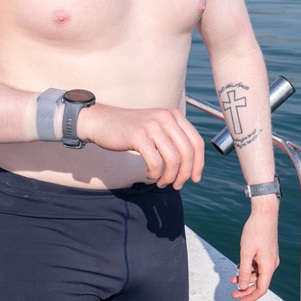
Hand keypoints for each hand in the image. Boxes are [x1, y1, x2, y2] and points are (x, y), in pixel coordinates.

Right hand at [77, 104, 204, 188]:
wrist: (101, 121)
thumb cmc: (130, 130)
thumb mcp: (156, 128)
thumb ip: (173, 139)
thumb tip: (191, 166)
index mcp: (174, 115)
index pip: (197, 142)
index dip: (199, 163)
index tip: (195, 179)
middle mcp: (166, 117)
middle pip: (188, 152)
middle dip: (185, 174)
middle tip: (176, 185)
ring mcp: (152, 125)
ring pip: (173, 160)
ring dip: (169, 177)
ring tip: (161, 182)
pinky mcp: (138, 136)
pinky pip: (155, 163)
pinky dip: (155, 174)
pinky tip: (148, 175)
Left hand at [231, 206, 279, 300]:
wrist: (264, 214)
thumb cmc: (256, 230)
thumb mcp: (246, 252)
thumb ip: (243, 271)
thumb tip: (241, 286)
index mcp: (268, 266)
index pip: (261, 289)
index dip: (250, 297)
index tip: (240, 300)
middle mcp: (272, 264)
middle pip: (260, 283)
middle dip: (245, 289)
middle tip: (233, 293)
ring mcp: (270, 258)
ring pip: (258, 274)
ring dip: (245, 278)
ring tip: (232, 279)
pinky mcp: (267, 252)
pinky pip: (258, 266)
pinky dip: (249, 269)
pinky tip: (239, 267)